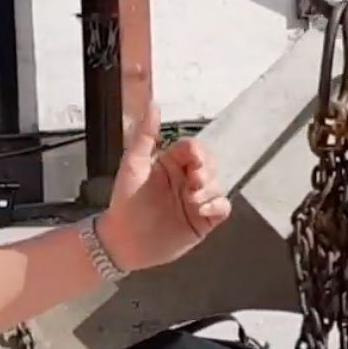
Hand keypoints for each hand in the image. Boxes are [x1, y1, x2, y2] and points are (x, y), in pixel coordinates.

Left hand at [97, 96, 232, 272]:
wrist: (124, 242)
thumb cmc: (125, 202)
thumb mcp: (133, 164)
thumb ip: (144, 135)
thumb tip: (153, 106)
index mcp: (171, 163)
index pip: (194, 148)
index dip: (197, 154)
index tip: (193, 163)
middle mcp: (186, 179)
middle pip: (211, 165)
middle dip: (206, 172)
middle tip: (194, 183)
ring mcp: (196, 200)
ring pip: (219, 185)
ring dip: (210, 190)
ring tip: (192, 201)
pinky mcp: (203, 220)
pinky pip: (223, 208)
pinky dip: (218, 206)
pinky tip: (203, 210)